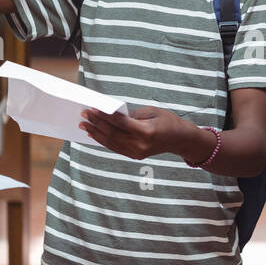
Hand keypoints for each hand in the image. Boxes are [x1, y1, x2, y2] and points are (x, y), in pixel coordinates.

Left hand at [79, 106, 202, 160]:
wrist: (181, 139)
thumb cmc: (168, 121)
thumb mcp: (152, 111)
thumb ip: (132, 114)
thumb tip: (111, 114)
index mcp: (146, 131)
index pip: (120, 123)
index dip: (105, 115)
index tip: (93, 108)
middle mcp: (140, 145)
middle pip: (113, 133)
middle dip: (97, 123)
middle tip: (84, 114)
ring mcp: (137, 152)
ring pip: (111, 142)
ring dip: (96, 133)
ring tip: (84, 124)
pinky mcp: (135, 156)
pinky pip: (115, 148)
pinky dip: (103, 141)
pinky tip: (94, 134)